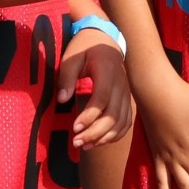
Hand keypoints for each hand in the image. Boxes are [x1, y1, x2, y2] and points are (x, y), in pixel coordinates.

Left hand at [63, 35, 133, 151]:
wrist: (106, 41)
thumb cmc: (85, 49)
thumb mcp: (71, 58)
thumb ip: (66, 78)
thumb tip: (62, 100)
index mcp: (107, 71)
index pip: (102, 98)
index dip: (90, 115)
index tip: (74, 128)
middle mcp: (121, 84)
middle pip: (113, 114)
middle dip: (95, 132)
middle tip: (76, 142)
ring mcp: (126, 93)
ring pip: (121, 121)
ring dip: (104, 137)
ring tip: (85, 146)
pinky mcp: (127, 100)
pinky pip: (126, 122)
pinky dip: (115, 135)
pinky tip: (99, 142)